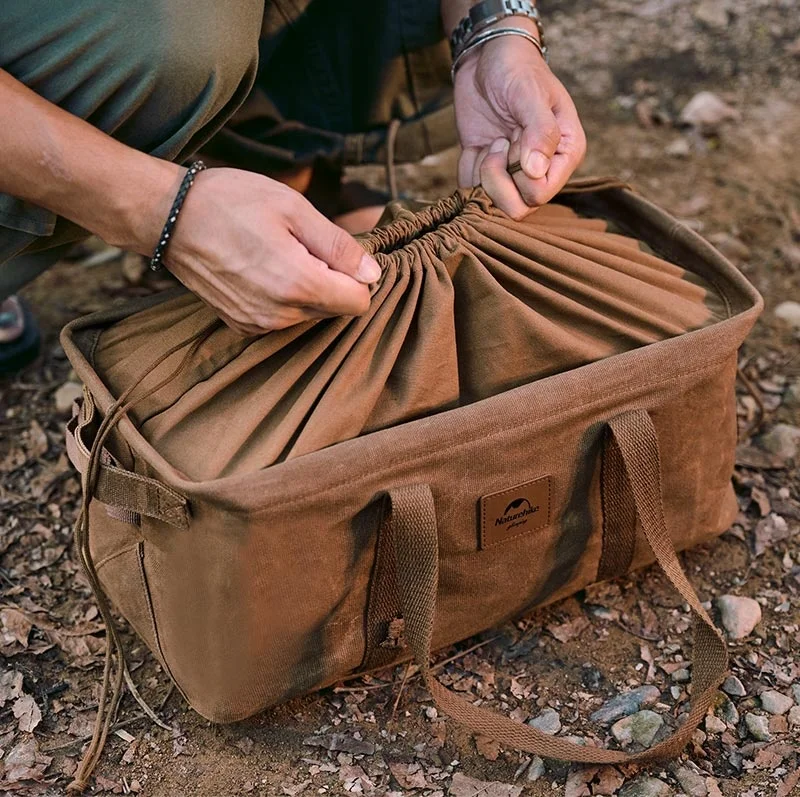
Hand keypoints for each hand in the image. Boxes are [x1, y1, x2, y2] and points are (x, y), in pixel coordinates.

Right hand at [163, 168, 380, 334]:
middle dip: (331, 282)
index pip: (358, 303)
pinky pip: (283, 319)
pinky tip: (261, 269)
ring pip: (309, 315)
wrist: (169, 217)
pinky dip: (282, 298)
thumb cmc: (231, 202)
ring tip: (277, 254)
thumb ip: (338, 246)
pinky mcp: (243, 325)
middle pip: (335, 310)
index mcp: (298, 284)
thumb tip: (373, 273)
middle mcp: (280, 315)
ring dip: (306, 289)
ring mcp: (259, 324)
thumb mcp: (293, 209)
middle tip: (303, 246)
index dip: (357, 277)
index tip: (336, 252)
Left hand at [453, 23, 586, 216]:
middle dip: (499, 180)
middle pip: (518, 207)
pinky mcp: (487, 169)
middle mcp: (542, 169)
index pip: (541, 194)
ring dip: (483, 177)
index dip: (520, 178)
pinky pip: (473, 190)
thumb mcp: (530, 94)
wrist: (488, 56)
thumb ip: (539, 132)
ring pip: (494, 205)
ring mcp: (513, 172)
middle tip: (496, 145)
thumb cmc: (517, 68)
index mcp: (564, 153)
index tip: (513, 142)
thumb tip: (536, 172)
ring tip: (489, 145)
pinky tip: (476, 147)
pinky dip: (468, 172)